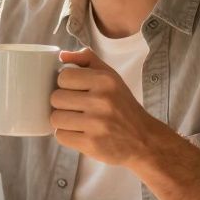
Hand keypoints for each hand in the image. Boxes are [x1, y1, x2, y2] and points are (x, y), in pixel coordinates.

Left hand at [50, 48, 168, 169]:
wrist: (144, 140)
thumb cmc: (122, 106)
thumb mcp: (111, 77)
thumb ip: (87, 60)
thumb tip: (62, 55)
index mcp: (105, 80)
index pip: (63, 76)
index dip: (64, 84)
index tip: (74, 90)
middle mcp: (102, 101)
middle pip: (56, 98)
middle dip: (62, 104)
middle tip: (75, 108)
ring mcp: (96, 124)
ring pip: (55, 118)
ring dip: (62, 121)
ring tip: (76, 121)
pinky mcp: (92, 144)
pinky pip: (61, 136)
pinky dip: (66, 135)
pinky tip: (79, 133)